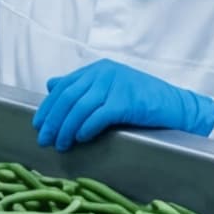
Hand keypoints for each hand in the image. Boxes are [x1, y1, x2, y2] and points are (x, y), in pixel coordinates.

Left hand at [34, 58, 213, 150]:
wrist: (176, 105)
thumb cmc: (143, 100)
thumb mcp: (110, 87)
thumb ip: (82, 86)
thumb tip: (52, 84)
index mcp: (97, 69)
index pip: (63, 86)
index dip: (48, 107)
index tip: (38, 124)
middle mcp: (104, 73)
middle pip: (68, 97)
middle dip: (52, 121)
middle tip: (44, 140)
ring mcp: (115, 85)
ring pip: (80, 107)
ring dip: (66, 128)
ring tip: (60, 144)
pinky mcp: (127, 101)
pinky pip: (99, 115)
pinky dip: (86, 128)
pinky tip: (81, 138)